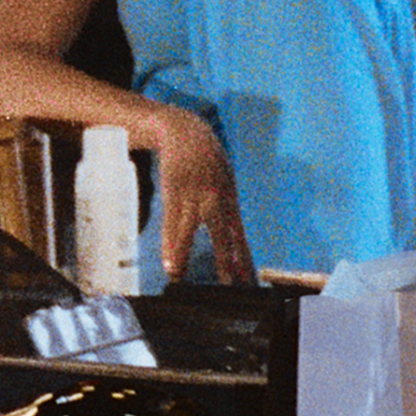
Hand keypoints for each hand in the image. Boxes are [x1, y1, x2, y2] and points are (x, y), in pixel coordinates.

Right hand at [148, 108, 252, 283]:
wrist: (186, 131)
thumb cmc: (207, 159)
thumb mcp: (224, 180)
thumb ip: (226, 207)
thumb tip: (231, 235)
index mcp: (229, 200)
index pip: (239, 236)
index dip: (244, 259)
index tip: (248, 282)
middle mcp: (214, 200)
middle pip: (220, 236)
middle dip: (225, 262)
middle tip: (230, 285)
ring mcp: (192, 196)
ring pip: (189, 231)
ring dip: (184, 255)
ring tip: (180, 276)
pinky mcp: (173, 191)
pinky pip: (170, 221)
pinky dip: (169, 243)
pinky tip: (168, 260)